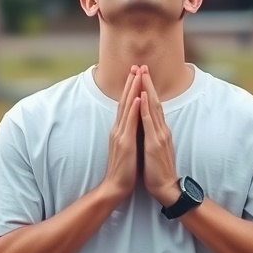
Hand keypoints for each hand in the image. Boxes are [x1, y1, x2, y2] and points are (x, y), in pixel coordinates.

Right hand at [102, 66, 141, 201]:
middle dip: (131, 82)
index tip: (136, 73)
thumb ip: (128, 133)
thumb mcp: (127, 146)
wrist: (115, 186)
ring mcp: (120, 135)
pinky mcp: (124, 143)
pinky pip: (129, 123)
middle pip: (124, 100)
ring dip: (132, 90)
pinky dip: (133, 109)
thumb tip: (134, 122)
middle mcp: (118, 128)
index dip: (130, 88)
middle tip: (136, 65)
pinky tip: (136, 98)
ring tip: (137, 74)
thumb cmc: (124, 169)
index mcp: (120, 129)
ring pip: (126, 107)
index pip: (125, 104)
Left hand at [139, 67, 179, 206]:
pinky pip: (149, 123)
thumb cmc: (157, 171)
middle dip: (147, 83)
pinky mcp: (155, 143)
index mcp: (160, 131)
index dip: (147, 89)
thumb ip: (152, 134)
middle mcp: (161, 129)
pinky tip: (142, 97)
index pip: (153, 105)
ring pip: (152, 107)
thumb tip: (146, 123)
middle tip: (141, 65)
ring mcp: (159, 135)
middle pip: (154, 101)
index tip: (141, 74)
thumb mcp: (154, 148)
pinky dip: (145, 109)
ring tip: (141, 74)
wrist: (166, 188)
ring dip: (146, 89)